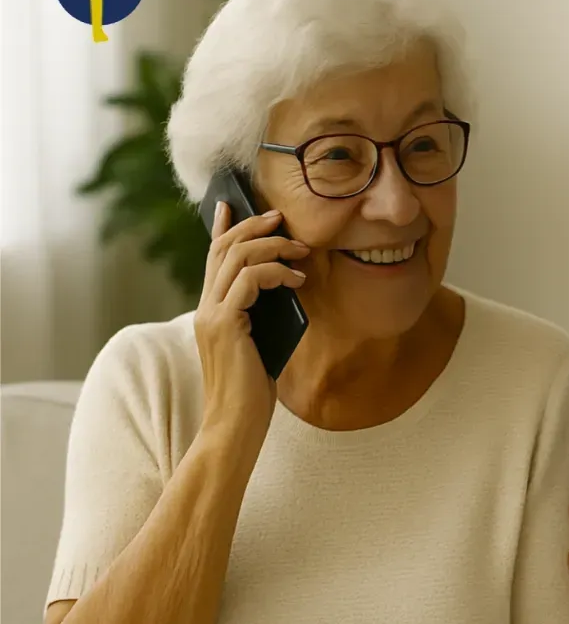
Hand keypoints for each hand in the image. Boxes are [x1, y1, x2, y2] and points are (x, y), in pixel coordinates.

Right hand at [194, 203, 308, 441]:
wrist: (235, 425)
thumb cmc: (252, 392)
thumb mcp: (262, 343)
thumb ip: (264, 314)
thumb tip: (290, 285)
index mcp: (212, 310)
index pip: (213, 258)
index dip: (223, 227)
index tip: (232, 203)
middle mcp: (206, 307)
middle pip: (224, 248)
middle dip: (254, 226)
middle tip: (283, 219)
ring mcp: (212, 315)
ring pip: (236, 257)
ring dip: (272, 246)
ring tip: (301, 251)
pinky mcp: (224, 324)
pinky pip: (248, 279)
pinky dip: (276, 272)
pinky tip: (297, 280)